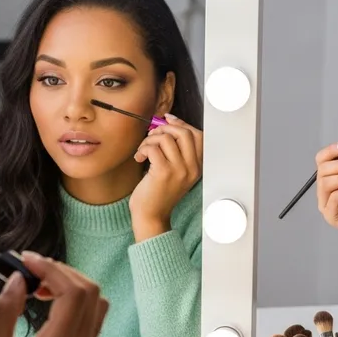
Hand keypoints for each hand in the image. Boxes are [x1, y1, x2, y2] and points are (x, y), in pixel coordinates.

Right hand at [0, 254, 108, 336]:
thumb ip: (5, 312)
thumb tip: (19, 280)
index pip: (73, 291)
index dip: (52, 268)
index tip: (26, 260)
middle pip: (91, 291)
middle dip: (62, 271)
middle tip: (31, 269)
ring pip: (96, 302)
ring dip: (72, 284)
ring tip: (38, 285)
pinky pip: (92, 316)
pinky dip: (76, 300)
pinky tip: (48, 302)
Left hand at [130, 114, 202, 240]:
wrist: (151, 215)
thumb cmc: (159, 193)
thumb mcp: (176, 172)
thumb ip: (177, 151)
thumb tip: (169, 122)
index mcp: (197, 167)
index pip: (198, 136)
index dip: (182, 124)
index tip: (167, 121)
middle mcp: (192, 168)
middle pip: (184, 132)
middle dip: (164, 128)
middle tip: (152, 137)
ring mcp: (179, 170)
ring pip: (165, 138)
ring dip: (149, 140)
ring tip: (143, 151)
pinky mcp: (163, 172)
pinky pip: (153, 147)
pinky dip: (143, 149)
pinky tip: (139, 159)